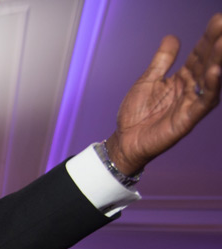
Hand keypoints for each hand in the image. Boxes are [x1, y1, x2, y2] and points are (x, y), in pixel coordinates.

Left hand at [107, 13, 221, 175]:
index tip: (217, 20)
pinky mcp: (188, 119)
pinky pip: (203, 102)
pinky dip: (210, 87)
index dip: (207, 38)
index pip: (199, 54)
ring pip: (210, 80)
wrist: (124, 140)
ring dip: (217, 61)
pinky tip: (213, 72)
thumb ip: (162, 61)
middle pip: (207, 63)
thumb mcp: (148, 80)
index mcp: (182, 79)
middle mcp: (190, 89)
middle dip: (217, 44)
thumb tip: (173, 37)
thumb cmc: (136, 114)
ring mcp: (191, 103)